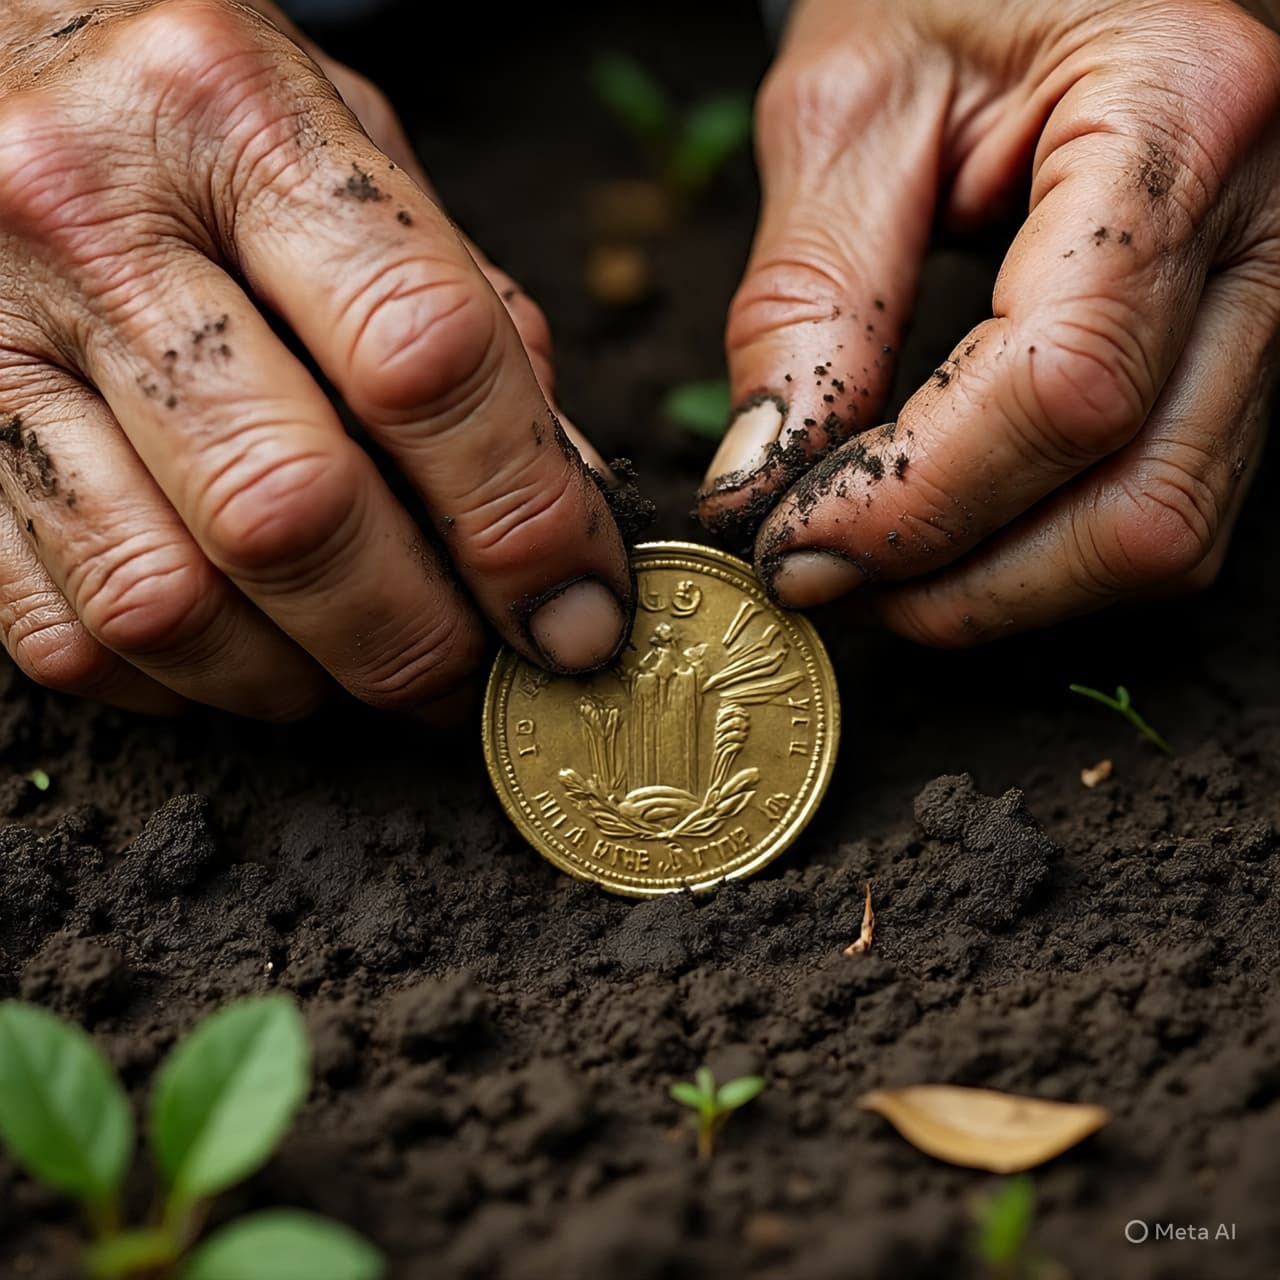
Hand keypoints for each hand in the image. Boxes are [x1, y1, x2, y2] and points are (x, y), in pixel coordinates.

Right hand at [0, 0, 630, 718]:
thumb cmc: (207, 115)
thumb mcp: (356, 155)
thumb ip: (468, 321)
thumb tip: (567, 518)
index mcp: (239, 120)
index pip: (421, 358)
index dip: (523, 522)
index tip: (579, 620)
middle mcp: (91, 217)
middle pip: (293, 510)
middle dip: (416, 639)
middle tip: (475, 675)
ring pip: (165, 599)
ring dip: (298, 682)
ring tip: (360, 670)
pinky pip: (61, 629)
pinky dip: (180, 683)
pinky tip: (244, 653)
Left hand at [698, 0, 1279, 642]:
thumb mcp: (847, 108)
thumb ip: (805, 301)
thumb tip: (763, 484)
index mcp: (1181, 114)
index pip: (1065, 386)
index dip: (915, 504)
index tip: (789, 548)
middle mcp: (1266, 227)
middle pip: (1139, 502)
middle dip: (959, 583)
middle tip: (820, 577)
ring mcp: (1269, 302)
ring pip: (1163, 530)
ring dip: (999, 589)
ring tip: (869, 565)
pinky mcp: (1232, 352)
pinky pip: (1159, 502)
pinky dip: (1039, 554)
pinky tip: (942, 533)